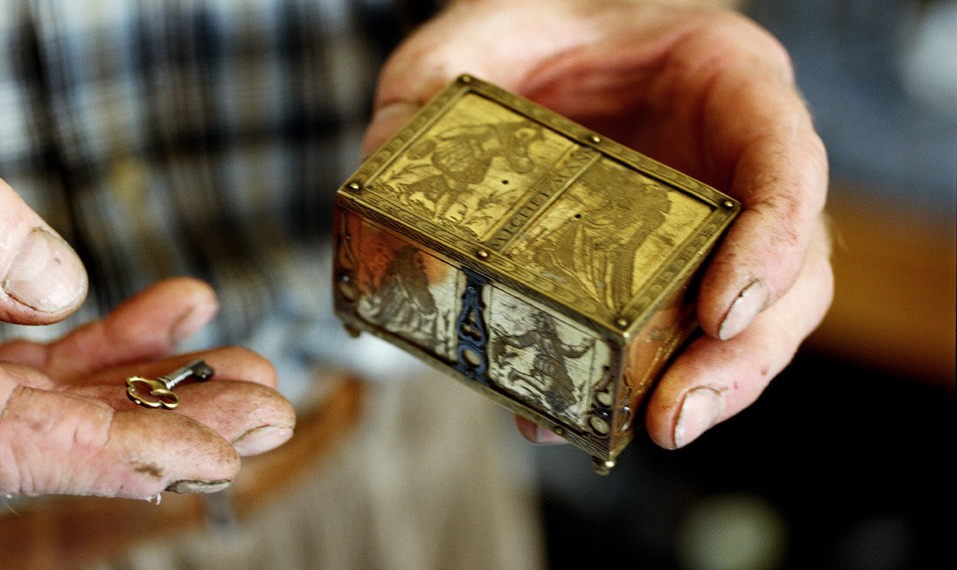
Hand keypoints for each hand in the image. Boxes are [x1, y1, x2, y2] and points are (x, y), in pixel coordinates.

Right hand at [0, 65, 293, 496]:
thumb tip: (56, 289)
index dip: (112, 455)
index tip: (213, 457)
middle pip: (45, 439)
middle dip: (168, 428)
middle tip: (268, 414)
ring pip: (47, 409)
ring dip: (153, 392)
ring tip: (247, 373)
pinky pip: (27, 369)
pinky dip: (105, 347)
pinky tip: (177, 319)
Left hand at [364, 0, 831, 448]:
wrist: (543, 51)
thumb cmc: (536, 28)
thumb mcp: (476, 36)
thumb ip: (429, 87)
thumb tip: (382, 170)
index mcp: (726, 79)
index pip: (787, 162)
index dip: (770, 243)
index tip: (721, 311)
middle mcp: (737, 158)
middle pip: (791, 269)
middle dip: (743, 354)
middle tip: (674, 413)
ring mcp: (713, 221)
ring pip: (752, 319)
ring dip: (708, 387)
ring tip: (646, 428)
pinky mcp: (669, 268)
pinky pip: (675, 332)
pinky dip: (638, 380)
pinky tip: (574, 415)